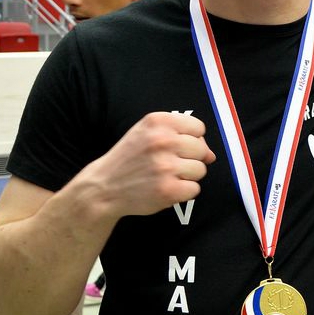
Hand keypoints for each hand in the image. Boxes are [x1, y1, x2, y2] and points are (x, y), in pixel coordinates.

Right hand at [78, 112, 215, 218]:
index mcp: (157, 122)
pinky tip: (165, 188)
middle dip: (190, 159)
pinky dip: (183, 192)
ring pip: (201, 170)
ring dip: (187, 176)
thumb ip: (180, 136)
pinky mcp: (168, 190)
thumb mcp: (147, 134)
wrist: (102, 188)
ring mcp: (165, 166)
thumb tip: (211, 155)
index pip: (198, 128)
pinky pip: (195, 189)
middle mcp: (162, 141)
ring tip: (165, 176)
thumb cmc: (129, 159)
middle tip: (167, 164)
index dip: (191, 139)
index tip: (175, 147)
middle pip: (202, 149)